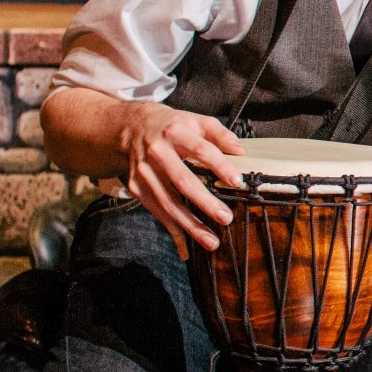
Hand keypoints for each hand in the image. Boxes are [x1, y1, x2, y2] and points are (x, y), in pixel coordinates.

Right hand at [114, 102, 246, 258]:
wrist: (130, 127)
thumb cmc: (173, 126)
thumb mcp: (196, 121)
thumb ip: (220, 134)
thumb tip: (241, 151)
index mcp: (176, 132)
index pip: (201, 150)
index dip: (220, 165)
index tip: (238, 182)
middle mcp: (157, 153)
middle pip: (182, 181)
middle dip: (204, 202)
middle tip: (226, 218)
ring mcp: (144, 173)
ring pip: (168, 203)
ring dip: (190, 225)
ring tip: (212, 241)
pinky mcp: (137, 188)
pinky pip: (157, 213)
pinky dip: (172, 232)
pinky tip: (186, 250)